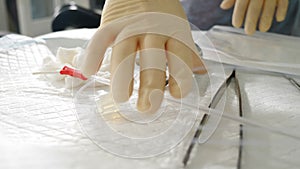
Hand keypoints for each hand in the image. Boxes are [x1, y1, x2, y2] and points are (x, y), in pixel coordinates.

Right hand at [80, 0, 204, 112]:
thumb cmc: (162, 13)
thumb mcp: (179, 28)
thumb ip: (188, 51)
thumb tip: (201, 71)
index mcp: (175, 32)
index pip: (180, 56)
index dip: (180, 76)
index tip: (176, 94)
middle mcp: (154, 29)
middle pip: (153, 58)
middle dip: (151, 85)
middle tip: (148, 107)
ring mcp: (131, 26)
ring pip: (125, 51)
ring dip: (122, 76)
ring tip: (122, 97)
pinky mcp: (112, 23)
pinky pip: (101, 38)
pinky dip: (93, 54)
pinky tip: (89, 71)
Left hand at [220, 0, 288, 33]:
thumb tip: (223, 7)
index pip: (241, 4)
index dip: (238, 15)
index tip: (237, 25)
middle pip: (255, 8)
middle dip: (251, 21)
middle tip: (249, 32)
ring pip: (269, 7)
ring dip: (266, 19)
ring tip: (263, 29)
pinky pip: (283, 1)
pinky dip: (282, 10)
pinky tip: (279, 19)